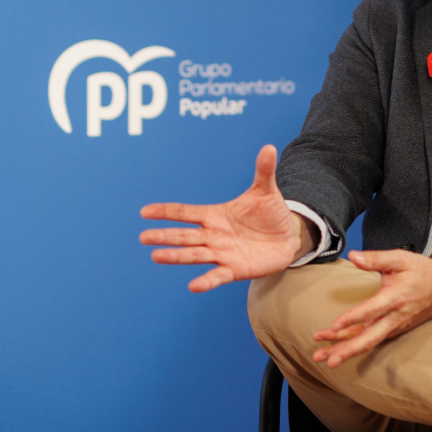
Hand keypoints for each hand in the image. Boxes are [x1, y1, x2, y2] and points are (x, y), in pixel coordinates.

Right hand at [140, 145, 308, 292]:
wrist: (287, 237)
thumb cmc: (271, 213)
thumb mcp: (266, 191)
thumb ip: (263, 170)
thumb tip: (269, 146)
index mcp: (215, 215)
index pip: (185, 212)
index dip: (166, 212)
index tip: (144, 212)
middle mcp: (213, 235)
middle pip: (184, 235)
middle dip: (165, 236)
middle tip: (144, 237)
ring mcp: (222, 253)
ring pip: (194, 255)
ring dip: (176, 256)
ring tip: (156, 256)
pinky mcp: (235, 269)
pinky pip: (217, 276)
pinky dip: (206, 281)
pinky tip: (193, 286)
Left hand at [312, 249, 431, 367]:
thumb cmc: (421, 271)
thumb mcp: (400, 259)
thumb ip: (375, 258)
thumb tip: (353, 255)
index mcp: (395, 297)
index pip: (371, 311)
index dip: (352, 318)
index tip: (334, 325)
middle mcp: (394, 317)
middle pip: (369, 338)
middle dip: (346, 349)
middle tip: (326, 358)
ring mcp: (394, 326)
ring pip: (368, 342)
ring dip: (345, 350)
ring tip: (322, 357)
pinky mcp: (393, 329)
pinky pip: (371, 339)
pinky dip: (353, 344)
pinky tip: (336, 346)